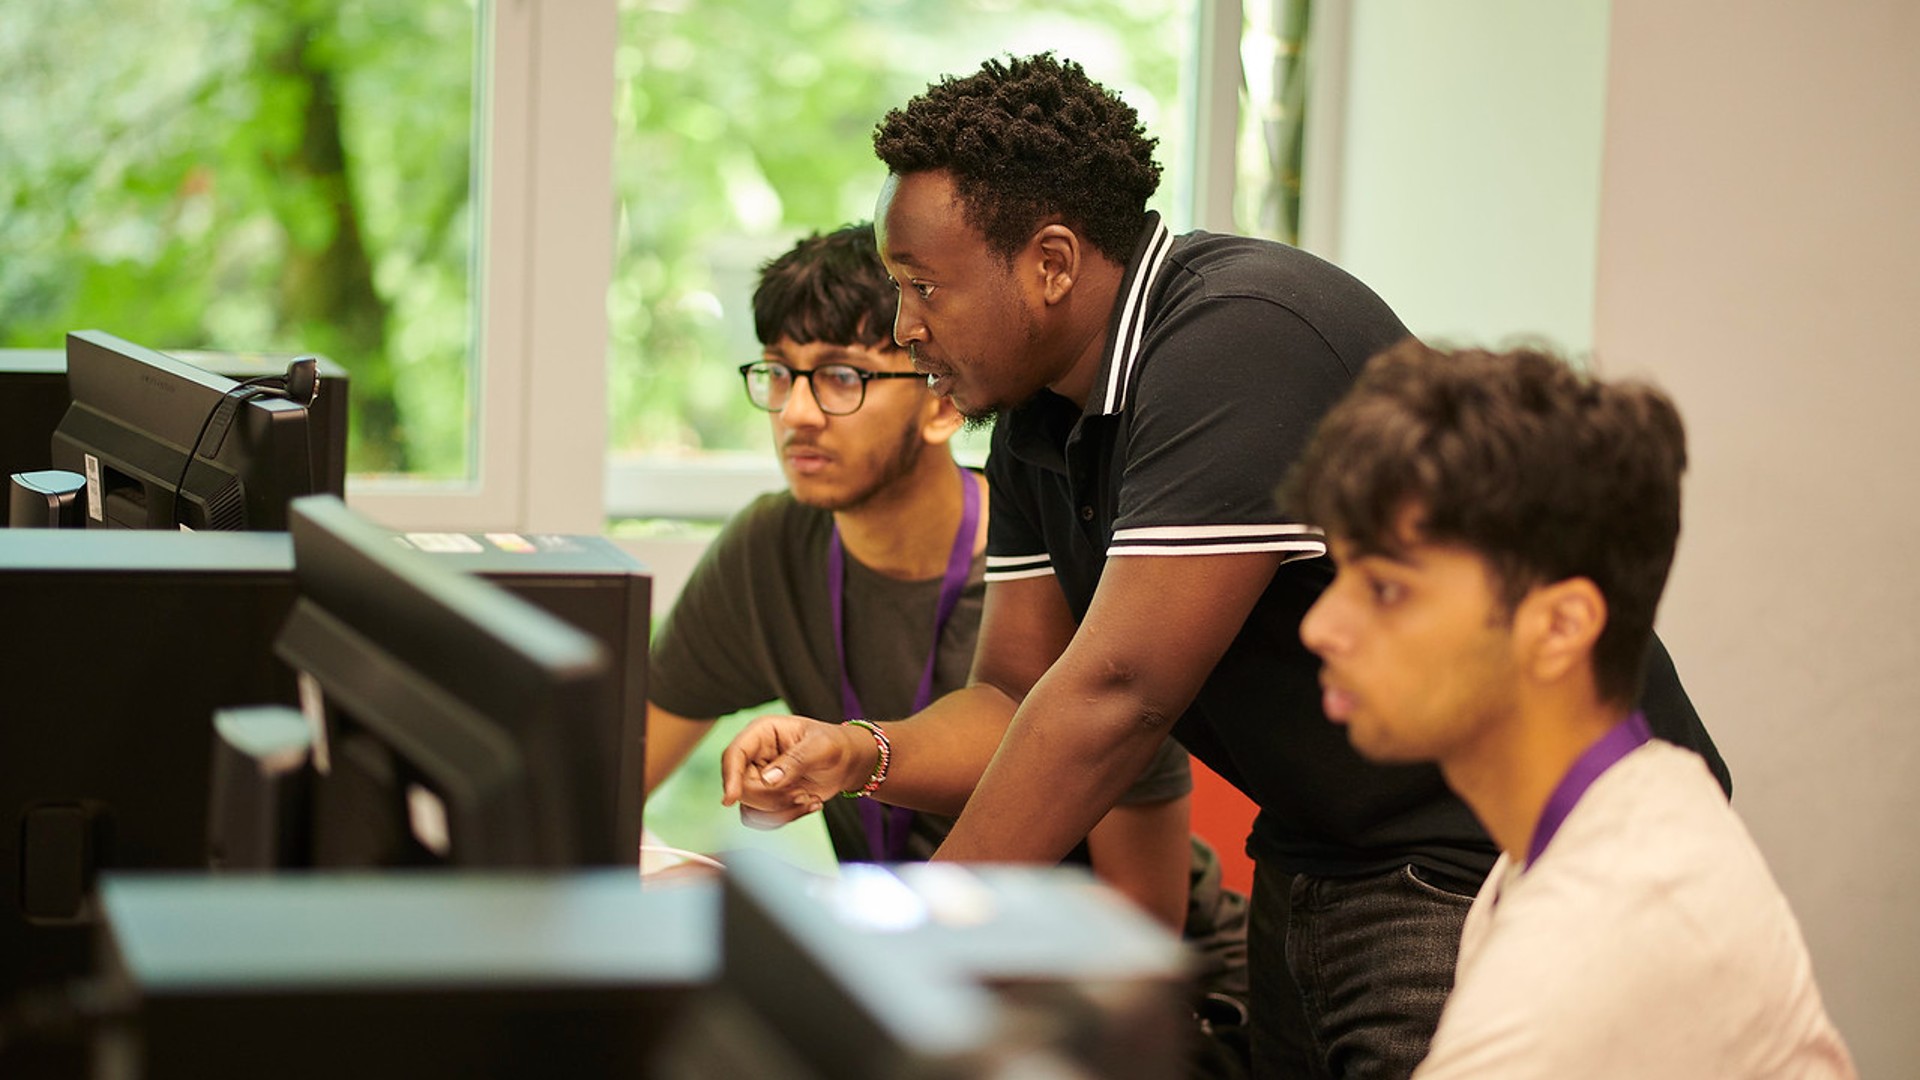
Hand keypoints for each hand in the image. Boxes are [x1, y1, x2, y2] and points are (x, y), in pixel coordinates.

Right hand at [719, 715, 868, 829]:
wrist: (847, 763)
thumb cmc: (834, 745)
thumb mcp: (820, 748)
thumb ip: (795, 761)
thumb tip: (767, 780)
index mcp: (762, 733)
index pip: (734, 754)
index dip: (730, 777)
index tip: (730, 799)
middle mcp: (755, 756)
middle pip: (741, 787)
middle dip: (771, 798)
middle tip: (801, 794)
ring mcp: (758, 779)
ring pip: (750, 807)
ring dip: (780, 810)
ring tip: (807, 797)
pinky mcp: (765, 798)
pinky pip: (762, 819)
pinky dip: (786, 817)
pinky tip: (808, 803)